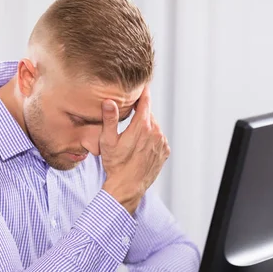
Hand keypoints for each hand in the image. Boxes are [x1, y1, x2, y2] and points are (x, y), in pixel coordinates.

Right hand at [100, 86, 169, 213]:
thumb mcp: (108, 141)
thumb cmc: (115, 164)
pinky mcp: (165, 152)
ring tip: (132, 136)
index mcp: (142, 126)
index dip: (142, 91)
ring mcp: (162, 143)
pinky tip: (140, 146)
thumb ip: (109, 119)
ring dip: (145, 127)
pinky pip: (158, 138)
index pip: (145, 101)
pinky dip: (151, 138)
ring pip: (154, 126)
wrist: (127, 187)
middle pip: (148, 114)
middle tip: (128, 116)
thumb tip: (109, 101)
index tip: (141, 84)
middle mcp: (156, 132)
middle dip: (140, 112)